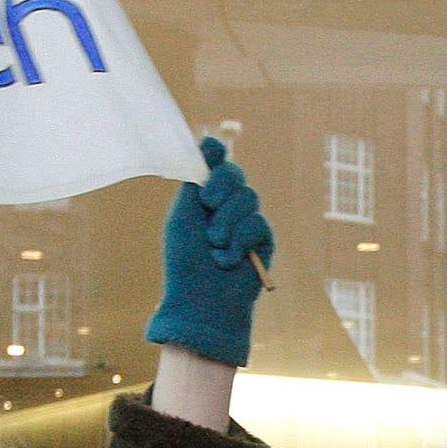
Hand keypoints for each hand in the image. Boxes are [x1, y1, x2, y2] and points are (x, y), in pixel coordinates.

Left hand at [146, 134, 274, 368]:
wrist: (202, 301)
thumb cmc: (185, 262)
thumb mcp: (183, 217)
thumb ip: (194, 184)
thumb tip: (206, 147)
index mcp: (202, 199)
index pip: (214, 164)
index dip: (214, 153)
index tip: (210, 150)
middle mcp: (225, 207)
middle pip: (235, 174)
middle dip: (221, 185)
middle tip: (208, 202)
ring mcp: (246, 222)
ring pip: (248, 198)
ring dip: (227, 222)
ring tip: (215, 246)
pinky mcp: (263, 240)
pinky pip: (258, 224)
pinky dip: (240, 241)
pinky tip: (228, 259)